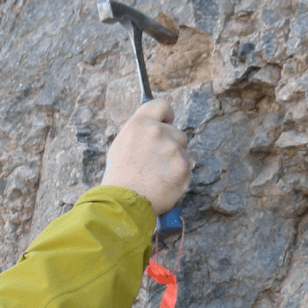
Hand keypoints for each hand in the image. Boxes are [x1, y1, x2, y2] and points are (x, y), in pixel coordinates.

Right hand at [100, 99, 190, 216]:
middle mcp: (158, 132)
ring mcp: (173, 150)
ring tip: (156, 175)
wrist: (123, 201)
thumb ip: (142, 130)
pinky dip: (178, 176)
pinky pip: (186, 169)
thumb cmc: (120, 174)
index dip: (166, 115)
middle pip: (177, 132)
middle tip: (155, 162)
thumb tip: (157, 124)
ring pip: (183, 152)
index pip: (163, 105)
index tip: (166, 122)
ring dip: (175, 161)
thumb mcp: (122, 143)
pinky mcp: (183, 168)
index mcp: (140, 123)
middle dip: (170, 145)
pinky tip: (163, 183)